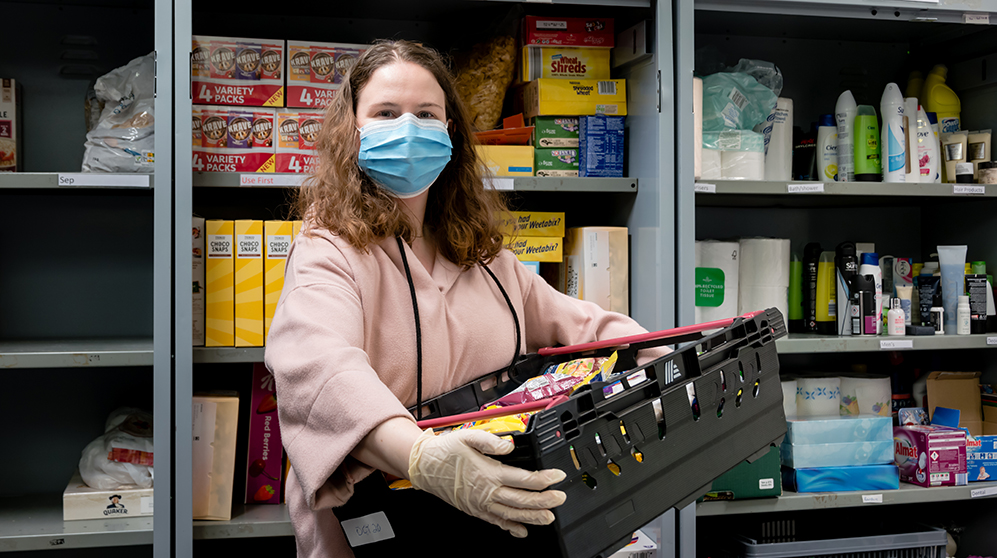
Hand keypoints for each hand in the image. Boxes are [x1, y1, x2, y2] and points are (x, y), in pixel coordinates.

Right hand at [407, 428, 566, 537]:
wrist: (424, 465)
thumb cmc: (445, 451)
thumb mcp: (468, 436)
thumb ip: (491, 441)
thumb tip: (509, 446)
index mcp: (489, 473)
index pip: (523, 479)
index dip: (544, 479)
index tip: (557, 476)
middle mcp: (487, 491)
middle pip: (522, 500)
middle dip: (544, 501)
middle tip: (560, 498)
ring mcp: (481, 503)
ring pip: (512, 514)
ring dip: (532, 517)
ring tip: (548, 517)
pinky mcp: (475, 510)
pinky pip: (496, 521)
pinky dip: (510, 527)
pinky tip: (521, 530)